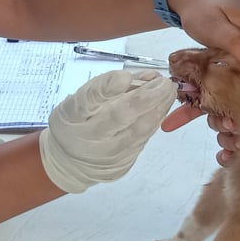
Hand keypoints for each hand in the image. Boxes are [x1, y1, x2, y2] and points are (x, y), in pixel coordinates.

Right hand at [40, 70, 175, 193]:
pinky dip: (154, 121)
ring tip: (169, 91)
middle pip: (117, 117)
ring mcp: (106, 154)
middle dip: (143, 99)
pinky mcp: (122, 164)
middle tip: (163, 83)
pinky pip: (142, 140)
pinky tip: (162, 107)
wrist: (70, 164)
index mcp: (70, 116)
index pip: (87, 100)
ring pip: (137, 131)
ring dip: (158, 109)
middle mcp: (87, 136)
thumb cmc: (76, 124)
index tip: (124, 76)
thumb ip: (107, 86)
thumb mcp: (77, 101)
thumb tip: (146, 76)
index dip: (106, 88)